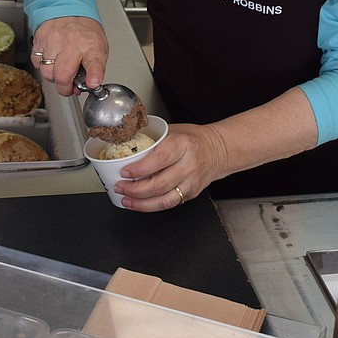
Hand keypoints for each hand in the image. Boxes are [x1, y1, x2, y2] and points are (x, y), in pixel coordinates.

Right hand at [30, 16, 108, 95]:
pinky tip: (51, 59)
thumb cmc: (84, 32)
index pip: (94, 63)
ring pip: (47, 73)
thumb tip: (88, 86)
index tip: (92, 83)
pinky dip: (43, 66)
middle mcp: (72, 43)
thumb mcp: (99, 48)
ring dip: (53, 77)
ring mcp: (53, 42)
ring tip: (60, 69)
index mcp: (91, 46)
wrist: (68, 9)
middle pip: (63, 75)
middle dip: (64, 88)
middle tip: (68, 87)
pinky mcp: (39, 41)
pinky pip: (37, 63)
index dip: (93, 76)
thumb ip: (95, 69)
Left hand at [112, 123, 227, 212]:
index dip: (140, 169)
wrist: (218, 150)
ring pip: (165, 200)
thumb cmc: (193, 139)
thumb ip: (152, 140)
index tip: (125, 172)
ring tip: (126, 200)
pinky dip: (152, 206)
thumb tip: (126, 145)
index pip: (160, 160)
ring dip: (142, 203)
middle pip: (160, 184)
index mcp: (183, 145)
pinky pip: (170, 203)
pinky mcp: (191, 193)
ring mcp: (191, 181)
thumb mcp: (172, 131)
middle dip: (135, 189)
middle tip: (120, 187)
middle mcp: (189, 164)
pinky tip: (140, 204)